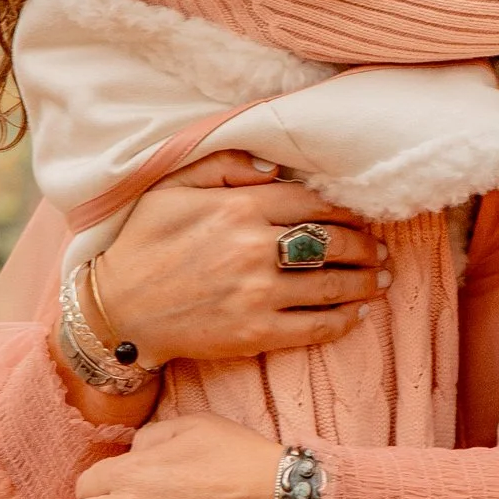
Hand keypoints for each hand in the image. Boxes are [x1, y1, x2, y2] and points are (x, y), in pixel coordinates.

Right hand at [91, 153, 387, 372]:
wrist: (116, 313)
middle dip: (365, 244)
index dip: (345, 209)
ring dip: (366, 281)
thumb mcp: (170, 188)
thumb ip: (224, 166)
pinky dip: (344, 320)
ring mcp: (258, 294)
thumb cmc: (140, 245)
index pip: (312, 202)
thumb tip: (274, 165)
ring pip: (332, 284)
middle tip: (380, 249)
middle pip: (332, 241)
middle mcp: (254, 248)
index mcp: (238, 208)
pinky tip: (357, 314)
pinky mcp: (256, 333)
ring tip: (382, 279)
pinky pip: (315, 326)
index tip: (359, 215)